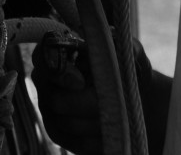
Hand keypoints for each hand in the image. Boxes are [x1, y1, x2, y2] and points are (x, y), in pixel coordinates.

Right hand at [31, 35, 170, 154]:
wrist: (138, 98)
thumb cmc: (129, 68)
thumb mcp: (131, 52)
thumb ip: (119, 42)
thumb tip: (104, 38)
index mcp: (59, 52)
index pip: (42, 56)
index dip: (59, 72)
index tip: (82, 81)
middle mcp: (47, 80)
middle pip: (53, 98)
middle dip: (86, 103)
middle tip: (110, 103)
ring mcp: (49, 108)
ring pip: (64, 122)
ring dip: (94, 121)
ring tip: (118, 116)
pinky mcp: (58, 132)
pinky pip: (70, 141)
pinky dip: (93, 140)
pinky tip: (110, 132)